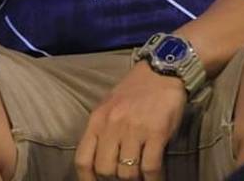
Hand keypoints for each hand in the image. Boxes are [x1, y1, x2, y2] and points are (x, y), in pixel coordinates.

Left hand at [74, 61, 185, 179]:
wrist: (161, 72)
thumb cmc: (134, 92)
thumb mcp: (108, 107)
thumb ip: (102, 131)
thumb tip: (98, 161)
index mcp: (96, 120)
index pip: (82, 159)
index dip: (86, 179)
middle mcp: (111, 126)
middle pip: (104, 169)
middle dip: (114, 179)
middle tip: (124, 176)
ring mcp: (133, 129)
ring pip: (127, 172)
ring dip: (135, 179)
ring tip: (140, 176)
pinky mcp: (156, 132)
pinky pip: (151, 167)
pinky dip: (153, 179)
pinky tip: (156, 179)